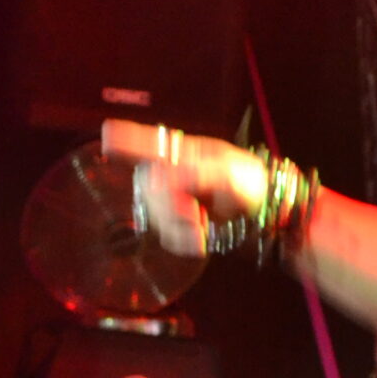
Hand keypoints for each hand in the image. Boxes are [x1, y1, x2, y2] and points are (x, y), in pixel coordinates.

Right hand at [100, 120, 268, 257]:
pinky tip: (200, 240)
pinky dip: (182, 241)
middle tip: (195, 215)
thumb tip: (160, 179)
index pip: (150, 143)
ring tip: (203, 227)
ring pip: (156, 215)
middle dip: (168, 205)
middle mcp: (174, 173)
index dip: (127, 140)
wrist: (269, 214)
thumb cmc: (253, 184)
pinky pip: (168, 235)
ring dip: (178, 226)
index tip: (107, 136)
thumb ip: (197, 175)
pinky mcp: (181, 223)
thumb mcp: (230, 175)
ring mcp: (176, 199)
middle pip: (149, 188)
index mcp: (185, 153)